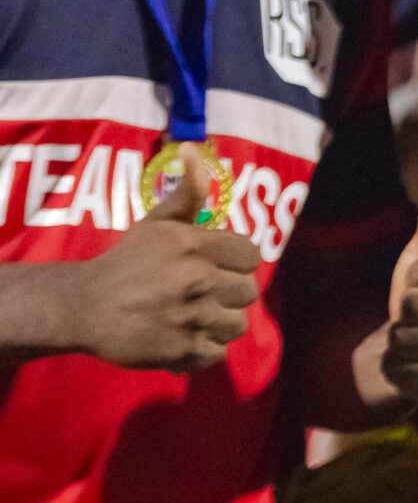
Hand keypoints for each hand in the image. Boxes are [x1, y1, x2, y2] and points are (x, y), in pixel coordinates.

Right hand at [71, 144, 259, 372]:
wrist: (81, 307)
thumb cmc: (125, 262)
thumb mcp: (155, 223)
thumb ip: (187, 192)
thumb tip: (195, 150)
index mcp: (194, 247)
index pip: (251, 255)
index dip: (235, 261)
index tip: (215, 265)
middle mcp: (197, 281)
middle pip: (248, 291)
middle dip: (228, 291)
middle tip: (199, 291)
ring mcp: (191, 318)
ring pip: (237, 323)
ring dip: (219, 321)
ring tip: (192, 314)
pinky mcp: (182, 351)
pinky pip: (218, 351)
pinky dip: (204, 347)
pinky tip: (182, 334)